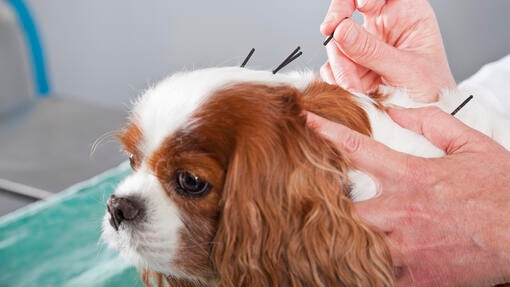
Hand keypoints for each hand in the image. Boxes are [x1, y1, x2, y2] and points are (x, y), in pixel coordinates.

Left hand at [307, 107, 509, 285]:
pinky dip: (362, 272)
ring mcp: (405, 245)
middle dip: (322, 200)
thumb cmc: (502, 189)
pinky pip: (377, 277)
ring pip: (353, 243)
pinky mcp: (416, 275)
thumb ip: (431, 122)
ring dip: (338, 237)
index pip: (358, 148)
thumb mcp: (471, 144)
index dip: (327, 132)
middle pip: (342, 204)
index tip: (306, 121)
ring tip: (320, 233)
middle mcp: (400, 210)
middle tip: (306, 196)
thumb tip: (396, 109)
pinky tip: (352, 268)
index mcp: (410, 176)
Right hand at [320, 0, 455, 101]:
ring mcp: (365, 46)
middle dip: (338, 20)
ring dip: (340, 65)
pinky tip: (351, 92)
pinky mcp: (352, 66)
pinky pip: (332, 65)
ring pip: (337, 42)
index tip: (362, 6)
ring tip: (356, 89)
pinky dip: (336, 80)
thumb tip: (341, 30)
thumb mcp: (407, 70)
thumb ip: (372, 51)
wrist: (426, 121)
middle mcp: (383, 25)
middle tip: (329, 30)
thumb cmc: (432, 92)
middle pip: (348, 8)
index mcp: (407, 13)